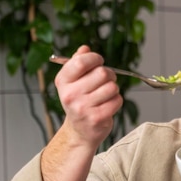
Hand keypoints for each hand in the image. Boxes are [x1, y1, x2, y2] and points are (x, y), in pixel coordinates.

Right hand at [40, 45, 122, 180]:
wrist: (79, 132)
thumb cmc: (79, 102)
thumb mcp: (73, 82)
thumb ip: (77, 63)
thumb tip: (84, 48)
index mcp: (63, 82)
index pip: (81, 61)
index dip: (94, 58)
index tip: (98, 61)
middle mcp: (71, 95)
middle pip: (102, 73)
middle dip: (109, 75)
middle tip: (105, 81)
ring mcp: (83, 108)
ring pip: (112, 87)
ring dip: (113, 89)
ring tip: (104, 95)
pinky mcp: (97, 118)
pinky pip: (117, 100)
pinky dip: (116, 101)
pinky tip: (107, 105)